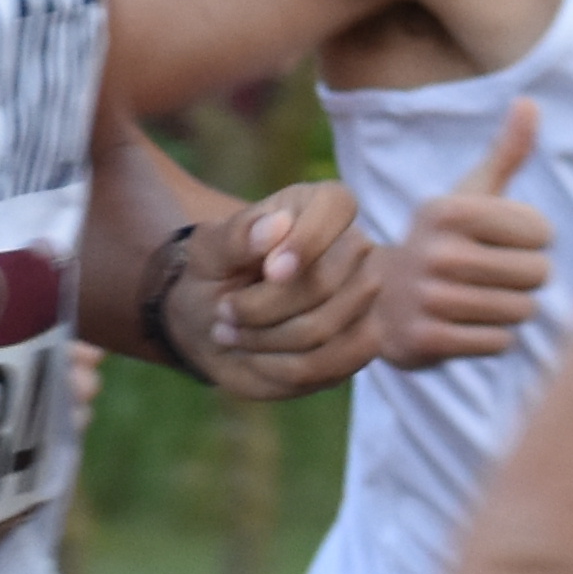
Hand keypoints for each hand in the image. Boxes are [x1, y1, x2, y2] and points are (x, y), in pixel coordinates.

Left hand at [171, 183, 378, 398]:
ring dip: (263, 339)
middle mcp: (353, 248)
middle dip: (261, 306)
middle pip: (324, 281)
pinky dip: (279, 367)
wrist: (217, 321)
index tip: (269, 271)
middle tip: (222, 311)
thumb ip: (237, 235)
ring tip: (229, 333)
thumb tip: (277, 225)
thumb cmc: (217, 273)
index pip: (335, 208)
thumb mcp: (209, 250)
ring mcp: (363, 299)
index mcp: (322, 206)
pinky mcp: (359, 344)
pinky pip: (328, 364)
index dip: (305, 241)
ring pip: (323, 328)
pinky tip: (253, 359)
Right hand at [372, 104, 549, 371]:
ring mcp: (428, 297)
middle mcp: (434, 250)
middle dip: (526, 279)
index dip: (534, 241)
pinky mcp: (425, 340)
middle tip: (492, 276)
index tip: (503, 241)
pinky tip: (465, 326)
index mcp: (448, 209)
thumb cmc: (443, 242)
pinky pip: (499, 343)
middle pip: (537, 275)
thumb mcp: (467, 195)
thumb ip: (506, 152)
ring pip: (521, 311)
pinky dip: (492, 339)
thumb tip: (529, 100)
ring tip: (479, 300)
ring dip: (511, 310)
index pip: (542, 232)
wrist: (380, 302)